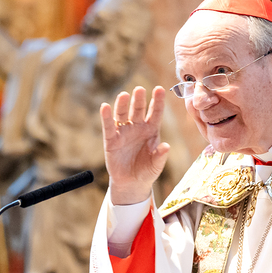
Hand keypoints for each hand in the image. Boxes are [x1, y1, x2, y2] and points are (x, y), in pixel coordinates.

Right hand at [100, 86, 170, 204]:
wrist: (131, 183)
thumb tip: (166, 146)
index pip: (155, 113)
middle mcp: (137, 127)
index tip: (159, 89)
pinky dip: (106, 117)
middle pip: (138, 110)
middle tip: (139, 89)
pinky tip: (105, 107)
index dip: (157, 101)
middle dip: (139, 100)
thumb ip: (160, 156)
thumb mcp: (156, 165)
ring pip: (123, 115)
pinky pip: (108, 126)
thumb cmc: (147, 171)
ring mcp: (124, 132)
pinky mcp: (111, 140)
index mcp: (151, 130)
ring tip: (124, 95)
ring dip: (123, 105)